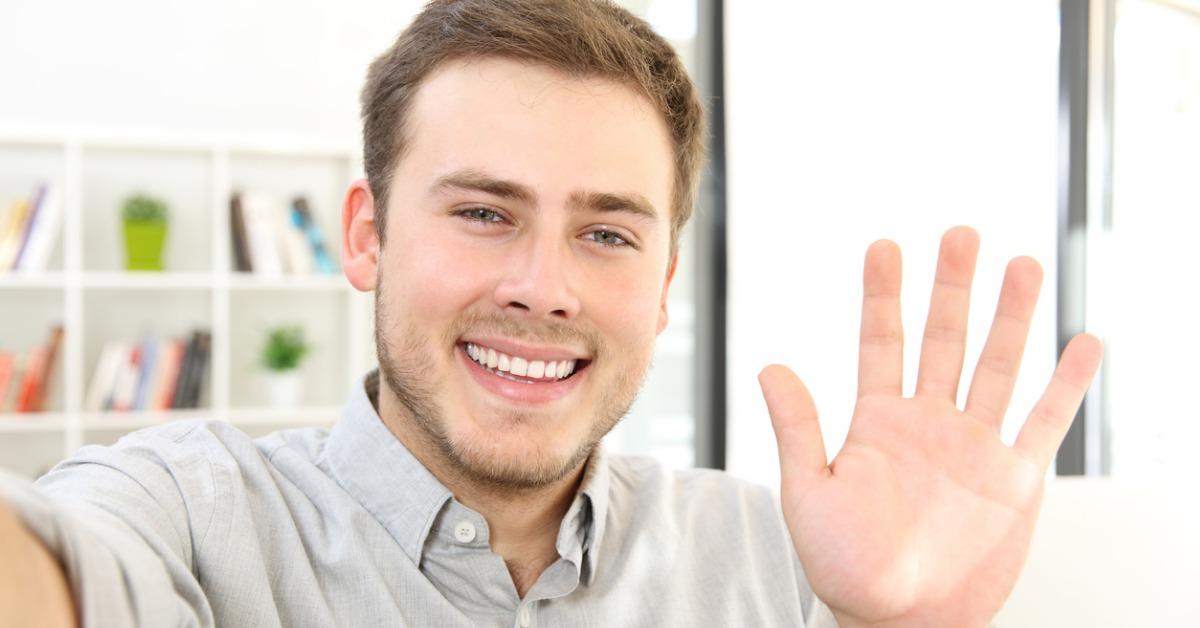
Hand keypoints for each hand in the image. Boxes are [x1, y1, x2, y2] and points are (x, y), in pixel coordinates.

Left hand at [759, 227, 1102, 627]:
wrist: (898, 621)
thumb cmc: (845, 566)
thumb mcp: (808, 495)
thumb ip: (797, 429)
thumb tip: (768, 364)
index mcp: (877, 421)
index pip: (881, 341)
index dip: (882, 295)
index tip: (883, 246)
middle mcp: (929, 422)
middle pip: (944, 339)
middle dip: (953, 288)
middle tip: (961, 234)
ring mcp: (974, 445)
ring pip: (996, 366)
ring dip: (1011, 318)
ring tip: (1021, 265)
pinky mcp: (1015, 478)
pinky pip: (1045, 422)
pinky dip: (1067, 385)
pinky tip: (1083, 343)